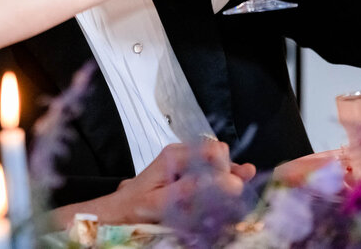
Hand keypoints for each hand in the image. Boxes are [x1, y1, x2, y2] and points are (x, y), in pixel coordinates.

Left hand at [109, 141, 254, 223]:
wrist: (122, 210)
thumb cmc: (138, 206)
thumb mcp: (165, 200)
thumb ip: (195, 189)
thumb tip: (230, 181)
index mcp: (175, 155)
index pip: (213, 150)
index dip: (226, 167)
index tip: (232, 188)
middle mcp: (181, 154)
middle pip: (217, 156)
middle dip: (231, 174)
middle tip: (238, 195)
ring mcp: (184, 163)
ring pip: (215, 165)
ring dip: (227, 181)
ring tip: (235, 199)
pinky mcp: (186, 174)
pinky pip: (208, 175)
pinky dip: (218, 186)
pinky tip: (224, 199)